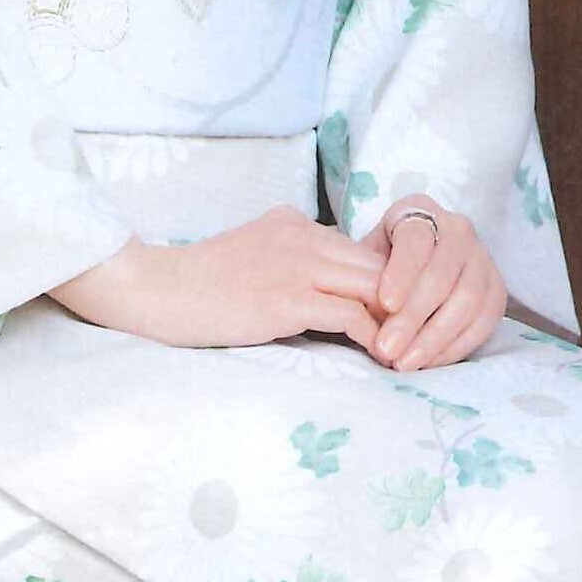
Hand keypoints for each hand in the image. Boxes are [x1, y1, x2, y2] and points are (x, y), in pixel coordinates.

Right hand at [47, 205, 386, 352]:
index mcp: (294, 223)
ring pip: (374, 286)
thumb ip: (292, 264)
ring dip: (399, 322)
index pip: (360, 250)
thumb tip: (330, 297)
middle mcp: (303, 234)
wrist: (157, 289)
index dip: (388, 285)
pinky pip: (351, 314)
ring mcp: (297, 264)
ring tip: (413, 353)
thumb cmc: (199, 285)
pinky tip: (385, 359)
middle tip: (423, 338)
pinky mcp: (287, 297)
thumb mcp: (254, 257)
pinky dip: (376, 338)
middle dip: (406, 302)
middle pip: (378, 265)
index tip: (404, 316)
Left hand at [359, 196, 506, 371]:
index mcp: (420, 211)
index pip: (415, 241)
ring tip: (405, 362)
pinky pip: (484, 321)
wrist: (414, 263)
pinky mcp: (496, 290)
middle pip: (442, 275)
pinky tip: (429, 362)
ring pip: (467, 301)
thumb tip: (359, 315)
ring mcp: (482, 259)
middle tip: (387, 349)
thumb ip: (364, 278)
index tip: (385, 304)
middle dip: (413, 317)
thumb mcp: (366, 256)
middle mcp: (457, 229)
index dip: (402, 272)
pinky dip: (456, 346)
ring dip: (434, 338)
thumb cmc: (383, 259)